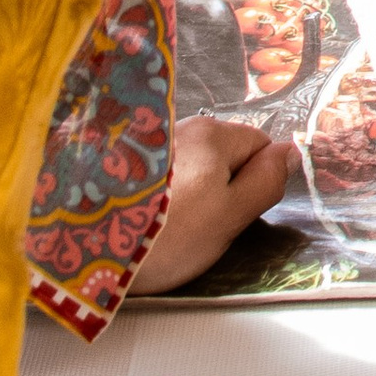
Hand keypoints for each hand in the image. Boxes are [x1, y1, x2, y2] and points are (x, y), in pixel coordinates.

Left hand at [129, 116, 293, 295]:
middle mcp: (180, 126)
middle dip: (220, 189)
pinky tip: (144, 223)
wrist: (84, 249)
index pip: (258, 145)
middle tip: (200, 229)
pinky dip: (160, 198)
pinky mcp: (120, 163)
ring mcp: (148, 143)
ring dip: (188, 194)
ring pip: (190, 168)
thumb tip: (291, 151)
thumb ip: (266, 182)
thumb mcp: (230, 217)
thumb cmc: (168, 236)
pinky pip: (161, 178)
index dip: (254, 182)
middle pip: (222, 155)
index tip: (233, 216)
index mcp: (212, 133)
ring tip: (165, 231)